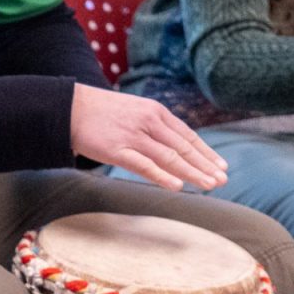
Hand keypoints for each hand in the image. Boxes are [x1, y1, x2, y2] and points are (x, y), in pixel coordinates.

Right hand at [70, 84, 227, 191]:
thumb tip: (174, 146)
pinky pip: (145, 166)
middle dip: (205, 165)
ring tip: (209, 185)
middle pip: (183, 147)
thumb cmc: (102, 112)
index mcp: (155, 111)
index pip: (187, 135)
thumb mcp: (135, 111)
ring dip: (192, 172)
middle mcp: (149, 122)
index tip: (221, 166)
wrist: (71, 107)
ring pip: (170, 157)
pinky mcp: (117, 150)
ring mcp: (134, 136)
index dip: (206, 152)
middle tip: (223, 180)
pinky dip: (163, 177)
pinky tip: (178, 186)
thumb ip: (154, 126)